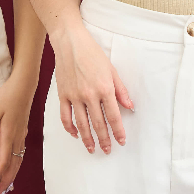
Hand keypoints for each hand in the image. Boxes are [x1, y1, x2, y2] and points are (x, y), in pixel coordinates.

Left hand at [0, 72, 36, 193]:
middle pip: (13, 165)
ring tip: (5, 187)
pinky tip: (13, 167)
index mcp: (9, 135)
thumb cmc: (6, 97)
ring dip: (12, 175)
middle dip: (6, 181)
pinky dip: (16, 165)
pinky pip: (20, 154)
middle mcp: (18, 138)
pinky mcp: (22, 131)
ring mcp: (22, 135)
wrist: (24, 85)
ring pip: (18, 161)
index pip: (3, 161)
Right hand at [50, 26, 132, 154]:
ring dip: (88, 139)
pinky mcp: (63, 95)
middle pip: (98, 124)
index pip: (114, 116)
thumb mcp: (112, 70)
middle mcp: (90, 95)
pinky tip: (76, 134)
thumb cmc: (93, 54)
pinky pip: (66, 117)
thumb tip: (130, 106)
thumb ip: (121, 91)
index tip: (121, 141)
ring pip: (82, 124)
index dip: (118, 131)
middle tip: (108, 150)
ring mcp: (74, 96)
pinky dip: (70, 128)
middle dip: (104, 139)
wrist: (70, 43)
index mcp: (105, 89)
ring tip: (92, 149)